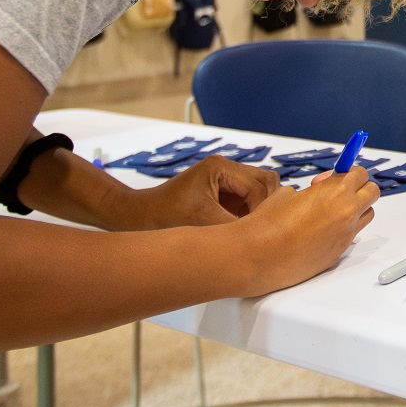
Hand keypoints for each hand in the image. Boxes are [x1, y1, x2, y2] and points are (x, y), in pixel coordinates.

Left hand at [122, 156, 284, 229]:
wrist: (139, 216)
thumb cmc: (163, 216)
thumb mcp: (201, 223)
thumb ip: (233, 227)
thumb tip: (260, 240)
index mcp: (220, 167)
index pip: (258, 186)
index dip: (263, 210)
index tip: (258, 233)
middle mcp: (226, 167)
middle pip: (266, 181)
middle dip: (266, 206)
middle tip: (258, 230)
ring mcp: (226, 178)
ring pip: (261, 189)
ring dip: (260, 209)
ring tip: (250, 229)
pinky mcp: (224, 191)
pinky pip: (249, 198)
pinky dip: (251, 212)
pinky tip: (242, 229)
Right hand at [230, 164, 379, 296]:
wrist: (258, 255)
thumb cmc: (268, 222)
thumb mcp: (289, 193)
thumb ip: (313, 190)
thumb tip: (319, 192)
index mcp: (337, 192)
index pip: (361, 174)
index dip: (349, 173)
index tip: (337, 175)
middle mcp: (347, 214)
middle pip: (372, 193)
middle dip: (359, 189)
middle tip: (339, 191)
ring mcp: (345, 236)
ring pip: (366, 215)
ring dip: (355, 209)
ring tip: (330, 212)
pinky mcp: (337, 255)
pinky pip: (350, 236)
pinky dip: (342, 230)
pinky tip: (319, 232)